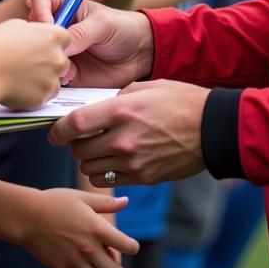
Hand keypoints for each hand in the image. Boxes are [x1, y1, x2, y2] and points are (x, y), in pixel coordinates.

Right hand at [0, 19, 69, 108]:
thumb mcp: (14, 25)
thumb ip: (31, 30)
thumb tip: (31, 34)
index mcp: (53, 37)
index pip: (66, 38)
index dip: (54, 43)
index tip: (43, 47)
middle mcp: (58, 58)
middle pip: (63, 61)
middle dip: (50, 64)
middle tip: (30, 65)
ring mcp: (52, 79)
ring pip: (55, 81)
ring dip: (44, 80)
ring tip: (22, 78)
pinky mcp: (44, 97)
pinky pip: (44, 96)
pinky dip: (35, 94)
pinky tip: (19, 88)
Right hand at [21, 189, 138, 267]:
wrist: (28, 215)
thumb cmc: (56, 202)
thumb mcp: (82, 198)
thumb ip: (106, 203)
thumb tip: (126, 201)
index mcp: (97, 227)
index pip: (127, 246)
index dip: (132, 247)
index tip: (130, 247)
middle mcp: (88, 248)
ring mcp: (74, 261)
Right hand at [27, 0, 153, 87]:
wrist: (139, 55)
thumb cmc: (124, 29)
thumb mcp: (104, 25)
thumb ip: (82, 32)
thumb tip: (61, 47)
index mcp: (65, 3)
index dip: (39, 10)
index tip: (47, 27)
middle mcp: (58, 25)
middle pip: (34, 28)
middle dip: (42, 40)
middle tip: (57, 50)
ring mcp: (60, 48)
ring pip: (40, 53)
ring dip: (49, 60)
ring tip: (69, 66)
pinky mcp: (64, 69)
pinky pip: (51, 74)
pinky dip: (56, 77)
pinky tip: (71, 78)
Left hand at [50, 80, 209, 185]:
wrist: (213, 130)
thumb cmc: (181, 101)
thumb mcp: (148, 87)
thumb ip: (118, 98)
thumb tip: (97, 109)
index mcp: (121, 111)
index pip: (75, 124)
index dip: (59, 130)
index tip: (55, 132)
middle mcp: (123, 139)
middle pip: (78, 150)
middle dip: (75, 144)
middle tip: (82, 138)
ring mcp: (133, 161)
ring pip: (90, 168)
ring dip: (89, 160)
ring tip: (99, 149)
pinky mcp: (143, 177)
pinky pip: (109, 180)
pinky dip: (106, 172)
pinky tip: (116, 160)